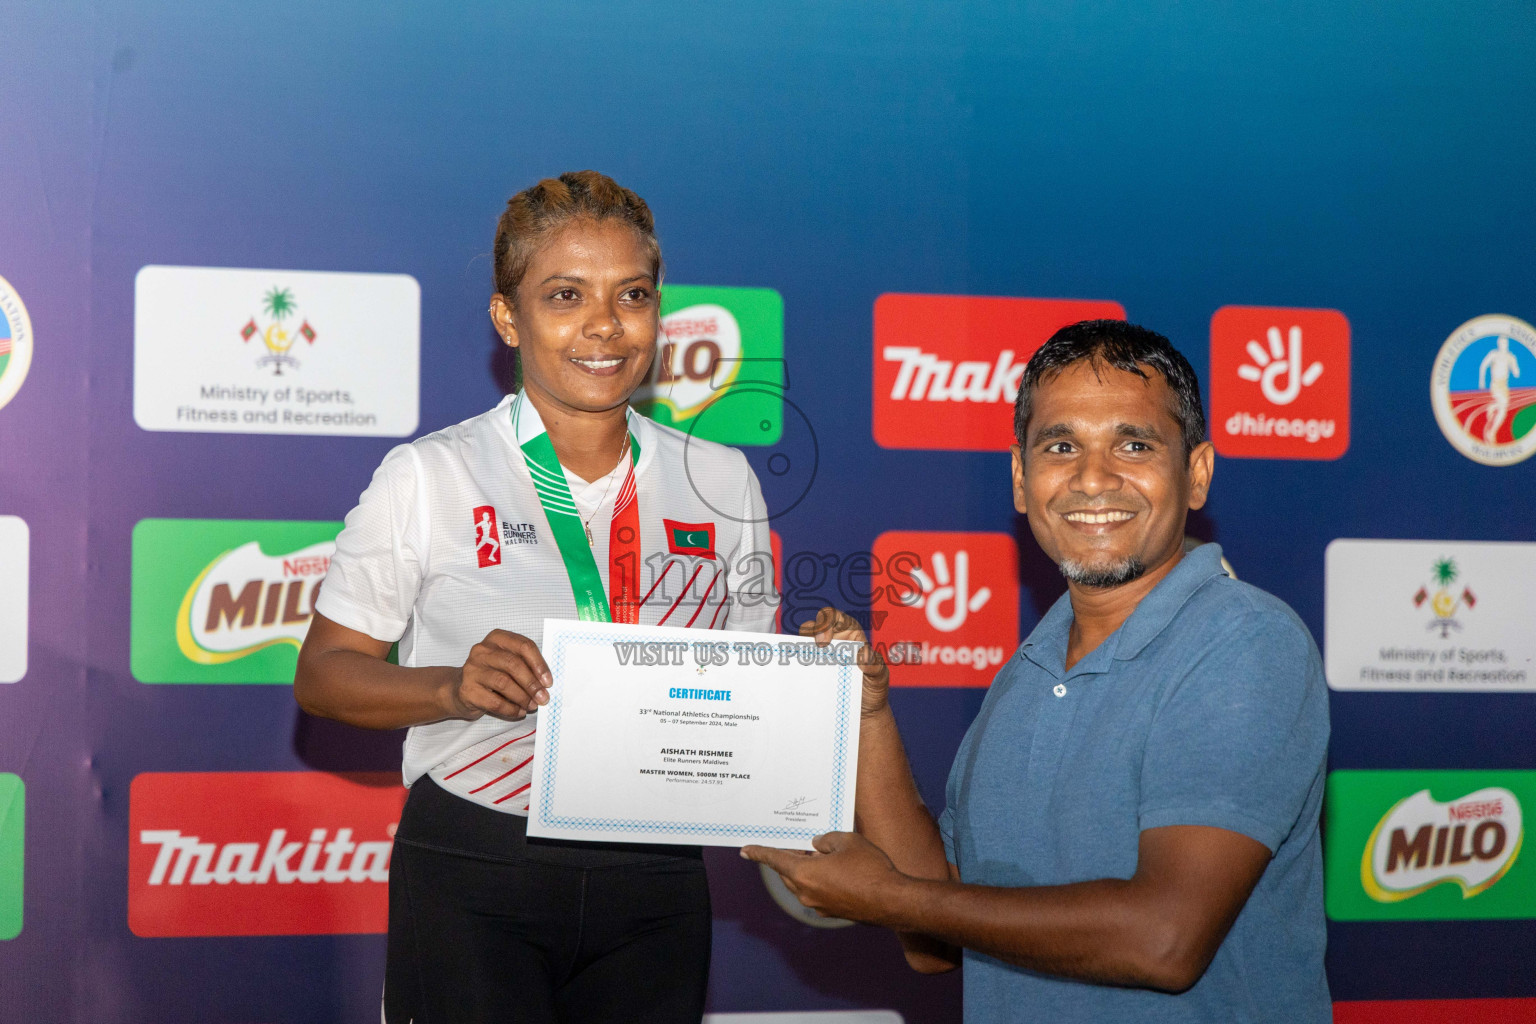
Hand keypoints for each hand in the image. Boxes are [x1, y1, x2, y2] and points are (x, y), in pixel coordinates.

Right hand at [446, 629, 552, 720]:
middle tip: (543, 698)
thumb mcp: (508, 664)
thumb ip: (525, 667)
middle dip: (532, 683)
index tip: (548, 681)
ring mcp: (472, 669)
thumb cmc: (491, 675)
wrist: (459, 689)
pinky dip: (511, 709)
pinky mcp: (467, 689)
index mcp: (497, 638)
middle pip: (513, 664)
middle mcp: (482, 650)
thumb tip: (545, 683)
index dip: (539, 664)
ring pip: (504, 682)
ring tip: (532, 706)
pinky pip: (494, 701)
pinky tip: (519, 712)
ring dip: (522, 697)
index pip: (524, 645)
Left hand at [742, 831, 905, 923]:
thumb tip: (818, 846)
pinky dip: (820, 881)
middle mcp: (806, 892)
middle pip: (788, 872)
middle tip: (802, 844)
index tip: (744, 850)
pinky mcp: (832, 912)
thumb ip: (827, 840)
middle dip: (792, 857)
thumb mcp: (847, 841)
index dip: (759, 852)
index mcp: (804, 873)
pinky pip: (818, 892)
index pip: (775, 860)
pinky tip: (838, 871)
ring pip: (803, 883)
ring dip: (808, 869)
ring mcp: (819, 906)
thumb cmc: (870, 868)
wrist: (892, 901)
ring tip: (824, 855)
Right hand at [800, 606, 889, 717]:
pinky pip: (801, 662)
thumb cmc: (874, 689)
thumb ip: (874, 665)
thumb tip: (861, 655)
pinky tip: (799, 675)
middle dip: (810, 633)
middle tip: (816, 651)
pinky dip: (796, 665)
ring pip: (804, 643)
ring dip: (802, 650)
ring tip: (805, 664)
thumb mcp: (879, 677)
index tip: (823, 642)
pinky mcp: (813, 670)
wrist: (865, 711)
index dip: (825, 622)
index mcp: (851, 634)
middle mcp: (834, 641)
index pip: (834, 617)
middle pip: (814, 625)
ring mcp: (822, 656)